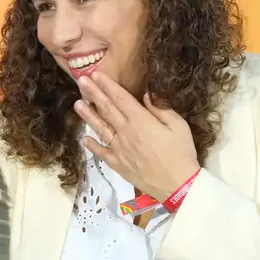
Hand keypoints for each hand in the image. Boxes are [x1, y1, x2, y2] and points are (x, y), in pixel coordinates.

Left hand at [74, 72, 199, 200]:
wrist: (178, 185)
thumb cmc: (182, 153)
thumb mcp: (178, 126)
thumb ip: (160, 109)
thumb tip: (146, 95)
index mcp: (141, 121)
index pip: (120, 99)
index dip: (108, 86)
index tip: (96, 74)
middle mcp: (125, 132)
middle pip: (107, 109)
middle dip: (93, 94)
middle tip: (81, 81)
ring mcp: (118, 148)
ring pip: (100, 128)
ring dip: (88, 115)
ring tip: (77, 103)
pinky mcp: (117, 163)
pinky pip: (101, 151)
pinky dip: (92, 144)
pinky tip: (84, 138)